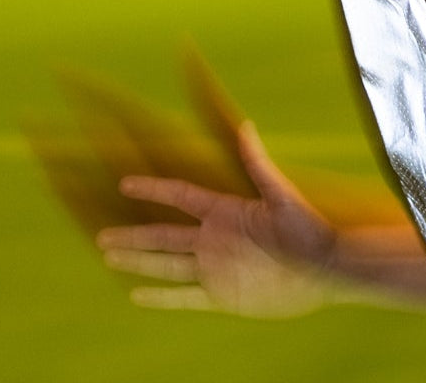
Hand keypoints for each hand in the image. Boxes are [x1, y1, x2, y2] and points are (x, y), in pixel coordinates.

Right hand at [96, 122, 338, 316]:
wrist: (325, 270)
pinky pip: (184, 298)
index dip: (153, 188)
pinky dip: (160, 298)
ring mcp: (216, 269)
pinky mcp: (223, 297)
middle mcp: (214, 239)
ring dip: (138, 261)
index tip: (125, 182)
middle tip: (100, 237)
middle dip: (133, 234)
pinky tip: (136, 296)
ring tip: (109, 257)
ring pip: (166, 265)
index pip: (181, 196)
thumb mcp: (282, 195)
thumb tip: (245, 125)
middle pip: (163, 235)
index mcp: (226, 211)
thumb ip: (259, 164)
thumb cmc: (309, 229)